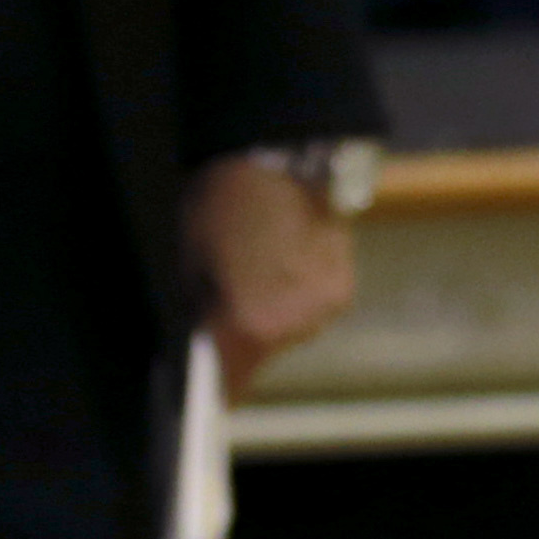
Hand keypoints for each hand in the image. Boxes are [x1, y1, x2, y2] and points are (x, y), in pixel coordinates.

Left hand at [186, 153, 352, 396]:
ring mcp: (325, 308)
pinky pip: (314, 304)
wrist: (281, 153)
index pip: (231, 381)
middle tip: (229, 304)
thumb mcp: (192, 262)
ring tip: (262, 272)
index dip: (217, 385)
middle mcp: (294, 328)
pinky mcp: (345, 286)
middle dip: (245, 337)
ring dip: (276, 312)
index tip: (207, 381)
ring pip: (292, 329)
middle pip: (263, 354)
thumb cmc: (221, 205)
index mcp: (250, 325)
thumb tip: (203, 340)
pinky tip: (289, 259)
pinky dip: (300, 291)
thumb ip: (203, 312)